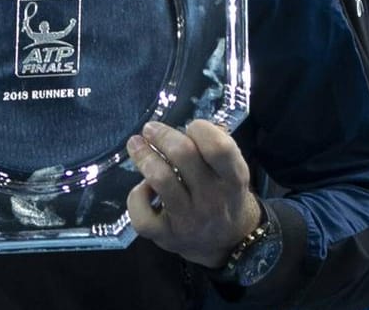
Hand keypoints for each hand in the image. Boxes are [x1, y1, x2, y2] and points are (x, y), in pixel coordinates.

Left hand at [125, 119, 260, 267]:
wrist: (227, 242)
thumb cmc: (221, 194)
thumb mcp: (230, 171)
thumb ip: (215, 146)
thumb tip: (192, 126)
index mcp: (233, 180)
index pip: (219, 148)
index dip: (201, 130)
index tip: (190, 127)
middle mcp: (213, 200)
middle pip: (183, 155)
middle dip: (162, 136)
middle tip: (150, 129)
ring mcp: (189, 220)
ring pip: (160, 179)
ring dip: (143, 156)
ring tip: (135, 144)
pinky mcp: (167, 236)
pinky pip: (142, 215)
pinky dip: (136, 197)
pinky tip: (142, 189)